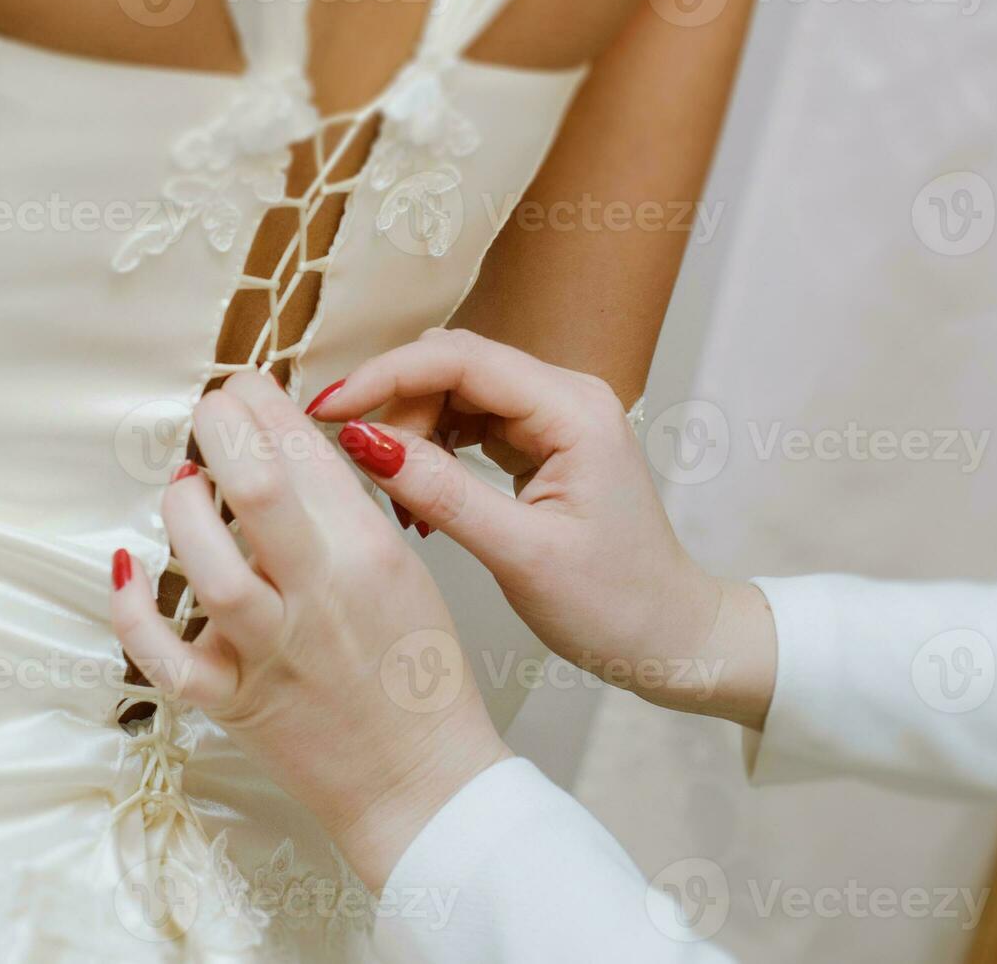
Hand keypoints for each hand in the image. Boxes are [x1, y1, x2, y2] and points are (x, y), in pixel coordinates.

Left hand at [108, 371, 508, 888]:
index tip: (244, 386)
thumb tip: (285, 454)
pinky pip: (164, 654)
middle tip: (209, 411)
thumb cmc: (418, 675)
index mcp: (370, 555)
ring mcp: (272, 651)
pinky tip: (127, 566)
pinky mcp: (232, 700)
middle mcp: (320, 596)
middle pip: (254, 487)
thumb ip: (348, 515)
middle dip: (220, 428)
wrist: (421, 781)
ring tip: (185, 487)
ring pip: (207, 566)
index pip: (308, 452)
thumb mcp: (405, 573)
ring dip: (182, 510)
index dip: (264, 404)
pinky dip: (133, 607)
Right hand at [310, 329, 777, 726]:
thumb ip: (441, 492)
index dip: (385, 376)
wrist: (669, 637)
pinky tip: (423, 502)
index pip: (460, 359)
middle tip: (360, 471)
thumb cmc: (615, 604)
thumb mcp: (520, 553)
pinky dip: (435, 454)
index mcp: (573, 409)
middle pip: (453, 368)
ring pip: (456, 395)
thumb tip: (363, 442)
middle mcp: (567, 396)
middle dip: (396, 409)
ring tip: (402, 504)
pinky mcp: (543, 443)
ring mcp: (555, 417)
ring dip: (413, 436)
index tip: (327, 410)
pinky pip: (470, 424)